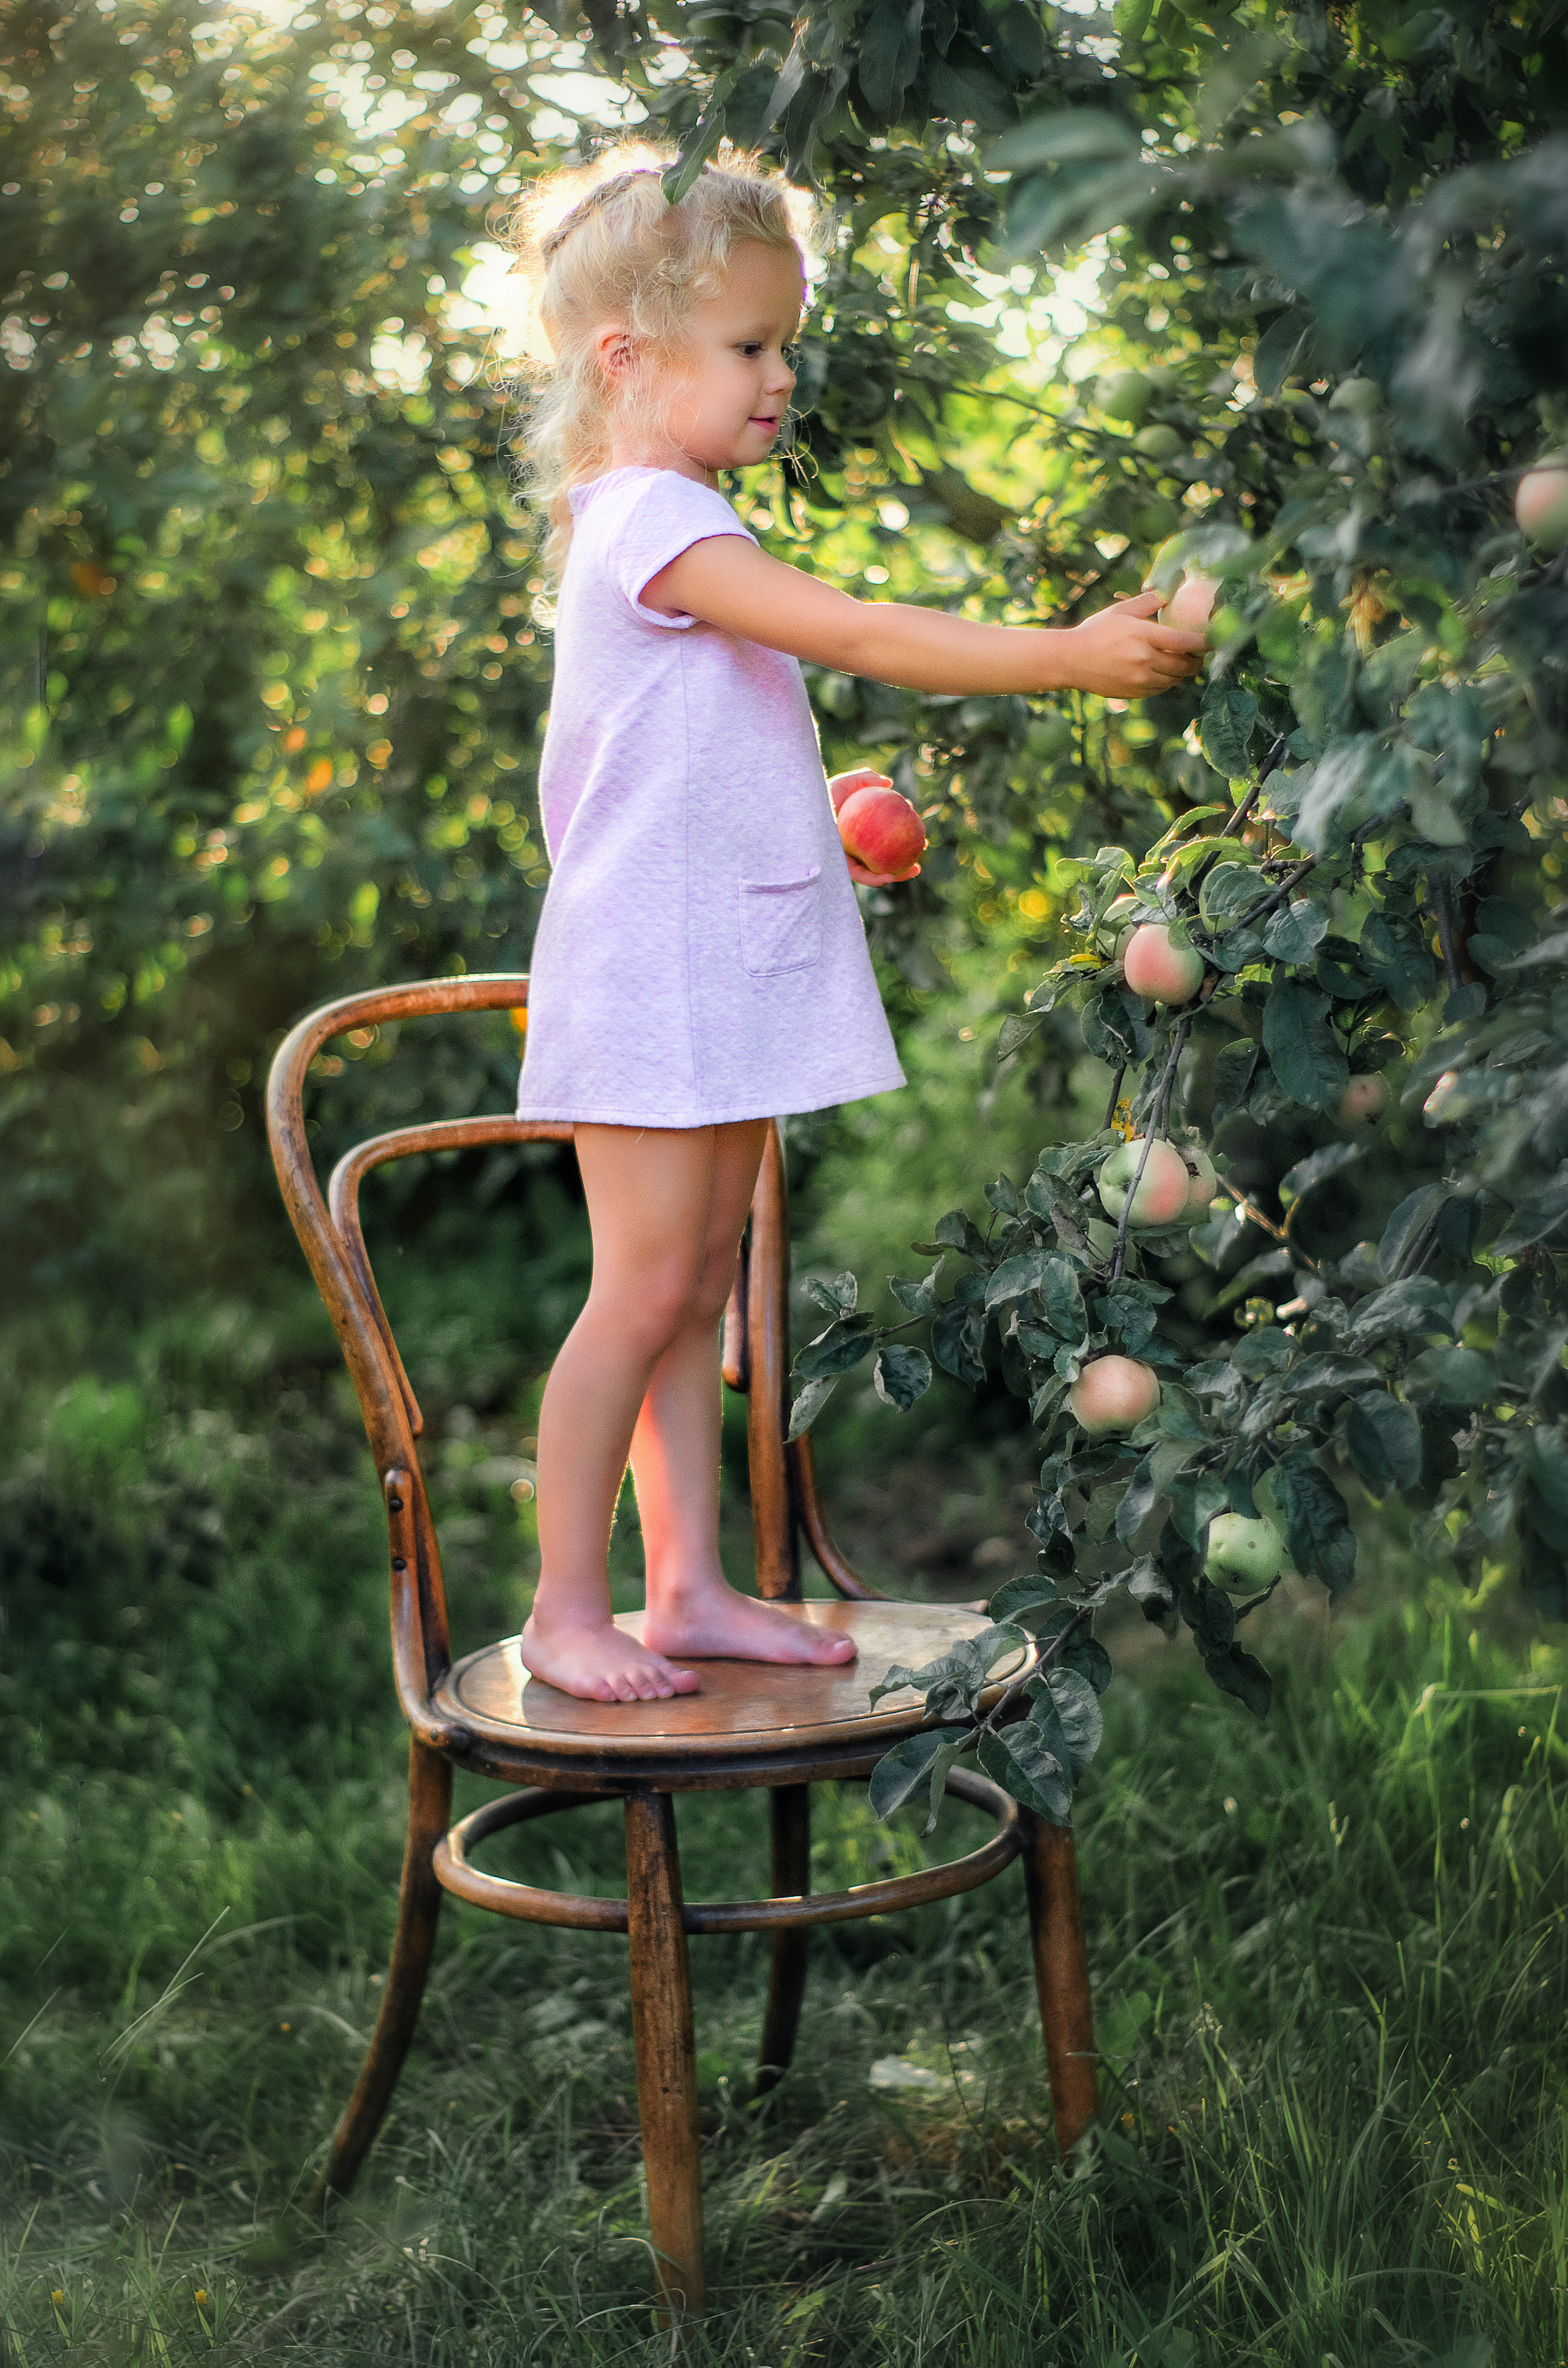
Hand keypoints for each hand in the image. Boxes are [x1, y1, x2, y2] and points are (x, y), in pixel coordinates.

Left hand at [826, 768, 920, 883]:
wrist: (803, 813)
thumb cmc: (821, 796)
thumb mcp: (846, 784)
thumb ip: (866, 780)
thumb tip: (889, 783)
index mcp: (860, 832)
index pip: (886, 834)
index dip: (903, 830)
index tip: (916, 822)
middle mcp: (855, 848)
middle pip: (885, 856)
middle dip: (906, 858)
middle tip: (921, 851)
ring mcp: (848, 860)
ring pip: (876, 872)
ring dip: (898, 874)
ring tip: (915, 869)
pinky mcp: (840, 870)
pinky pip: (861, 877)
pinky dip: (876, 879)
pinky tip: (889, 877)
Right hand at [1056, 590, 1205, 697]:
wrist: (1070, 660)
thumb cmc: (1095, 631)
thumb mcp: (1121, 610)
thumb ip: (1149, 601)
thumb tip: (1172, 591)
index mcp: (1144, 636)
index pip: (1185, 641)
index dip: (1205, 642)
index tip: (1215, 639)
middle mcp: (1145, 660)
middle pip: (1185, 665)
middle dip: (1197, 660)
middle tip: (1199, 653)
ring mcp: (1139, 680)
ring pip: (1175, 680)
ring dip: (1183, 672)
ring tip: (1183, 662)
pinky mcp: (1134, 693)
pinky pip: (1161, 689)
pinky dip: (1167, 681)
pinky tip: (1164, 672)